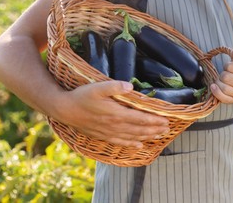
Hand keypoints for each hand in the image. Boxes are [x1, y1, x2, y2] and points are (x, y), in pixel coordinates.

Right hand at [53, 80, 169, 147]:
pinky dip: (132, 145)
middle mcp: (115, 125)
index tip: (166, 120)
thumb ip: (114, 86)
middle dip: (155, 129)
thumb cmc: (82, 96)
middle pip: (140, 129)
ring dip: (147, 137)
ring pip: (133, 137)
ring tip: (159, 136)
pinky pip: (120, 142)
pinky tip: (139, 146)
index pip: (141, 118)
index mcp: (117, 113)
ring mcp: (109, 132)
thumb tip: (131, 86)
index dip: (155, 120)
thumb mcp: (97, 87)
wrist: (65, 110)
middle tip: (167, 129)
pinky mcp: (103, 136)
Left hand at [210, 51, 232, 103]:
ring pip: (224, 88)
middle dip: (223, 73)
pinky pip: (223, 99)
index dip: (227, 65)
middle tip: (225, 74)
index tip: (230, 67)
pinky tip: (213, 86)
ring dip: (219, 82)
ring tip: (221, 80)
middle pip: (226, 77)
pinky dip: (216, 92)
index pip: (230, 67)